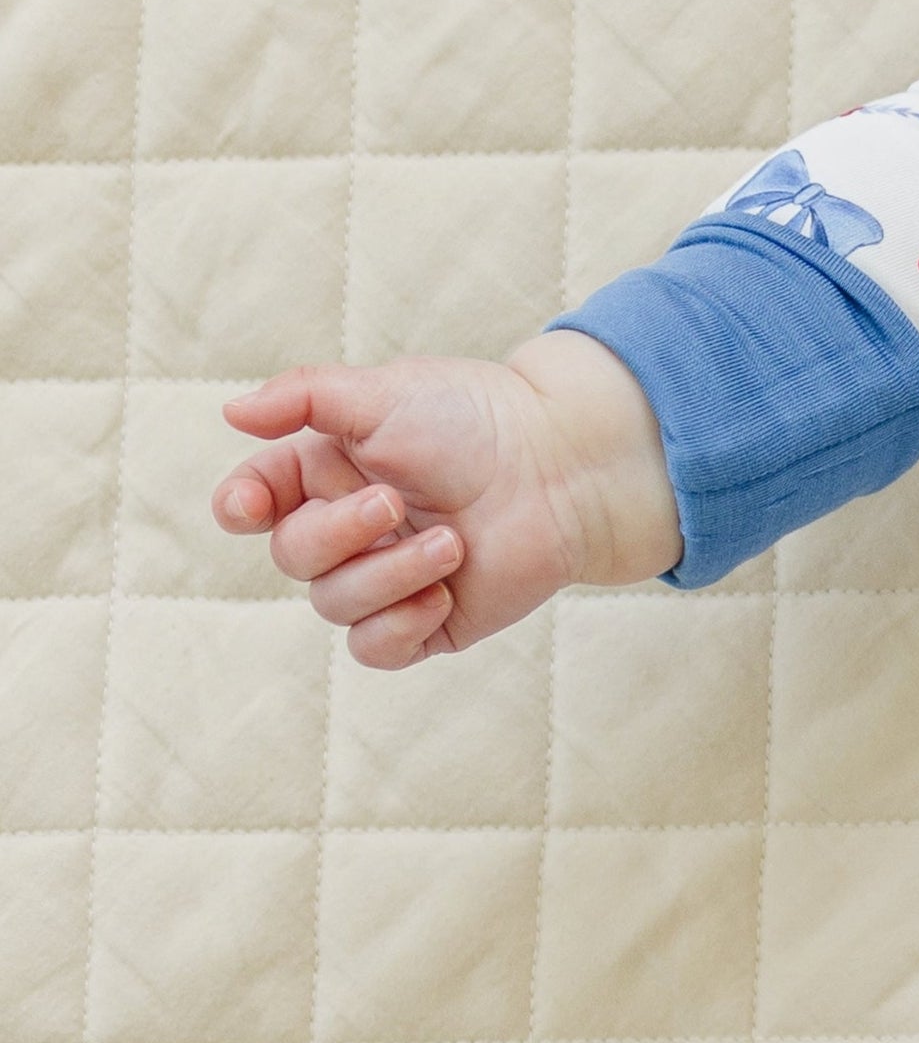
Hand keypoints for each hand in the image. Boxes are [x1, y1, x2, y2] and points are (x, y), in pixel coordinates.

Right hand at [214, 335, 679, 667]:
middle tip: (396, 501)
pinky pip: (375, 649)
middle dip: (337, 533)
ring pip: (334, 604)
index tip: (252, 505)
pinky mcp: (427, 621)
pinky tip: (443, 595)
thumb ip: (304, 397)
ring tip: (453, 542)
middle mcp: (350, 528)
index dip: (241, 507)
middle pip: (292, 555)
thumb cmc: (476, 419)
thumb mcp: (383, 393)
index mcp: (327, 472)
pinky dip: (398, 627)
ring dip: (388, 573)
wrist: (563, 466)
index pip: (255, 501)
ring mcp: (387, 578)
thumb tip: (231, 413)